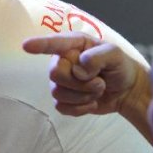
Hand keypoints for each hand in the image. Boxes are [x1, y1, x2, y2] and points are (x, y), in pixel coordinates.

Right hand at [21, 32, 143, 116]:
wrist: (127, 91)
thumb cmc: (120, 67)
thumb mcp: (115, 55)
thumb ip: (97, 57)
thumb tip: (79, 70)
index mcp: (74, 45)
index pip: (53, 44)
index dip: (39, 45)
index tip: (25, 46)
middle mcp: (63, 61)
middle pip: (55, 73)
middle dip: (80, 82)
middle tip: (99, 81)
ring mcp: (61, 81)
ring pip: (58, 92)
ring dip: (83, 95)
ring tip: (98, 90)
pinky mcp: (63, 99)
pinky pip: (61, 107)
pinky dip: (80, 108)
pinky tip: (92, 102)